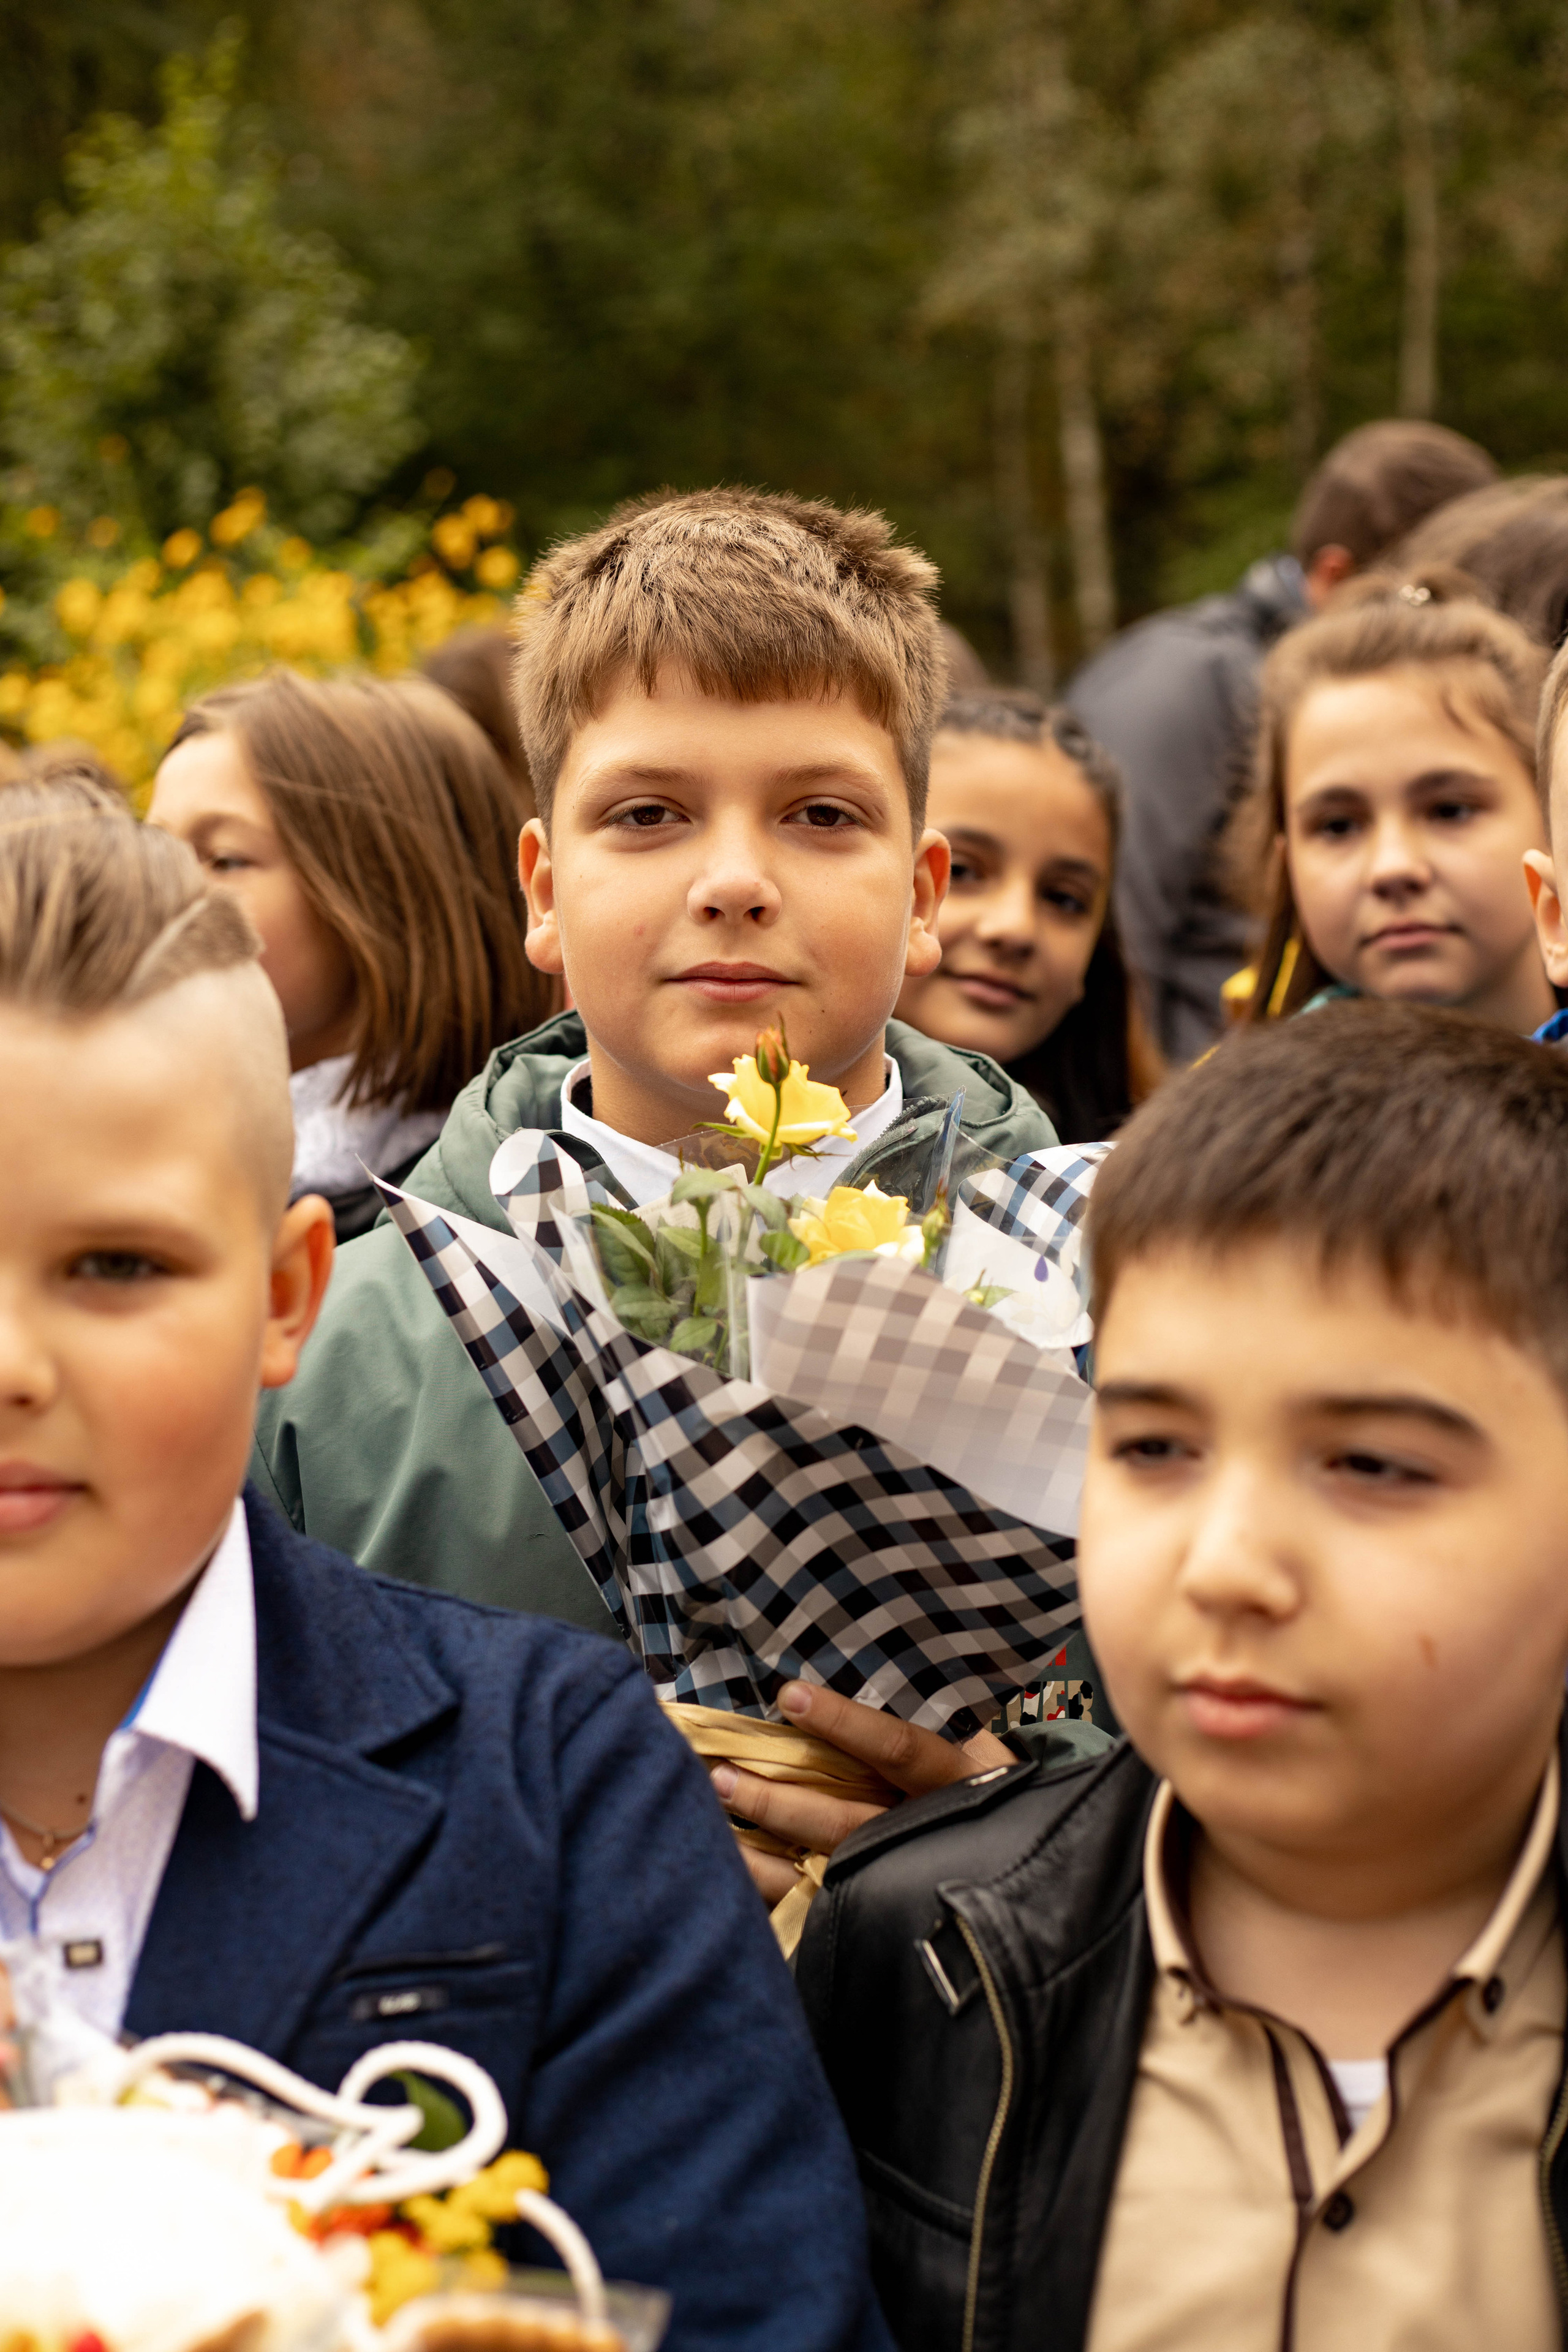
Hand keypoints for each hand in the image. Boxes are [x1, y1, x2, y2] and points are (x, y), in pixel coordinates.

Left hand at [712, 1680, 1013, 1905]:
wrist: (1043, 1892)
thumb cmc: (1003, 1799)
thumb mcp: (990, 1752)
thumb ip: (946, 1722)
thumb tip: (880, 1677)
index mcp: (959, 1785)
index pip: (897, 1749)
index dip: (843, 1723)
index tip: (788, 1696)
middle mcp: (928, 1838)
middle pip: (845, 1822)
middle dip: (779, 1801)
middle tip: (720, 1776)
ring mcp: (905, 1886)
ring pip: (824, 1876)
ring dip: (761, 1855)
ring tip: (713, 1826)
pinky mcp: (884, 1923)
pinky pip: (820, 1916)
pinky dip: (775, 1899)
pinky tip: (733, 1881)